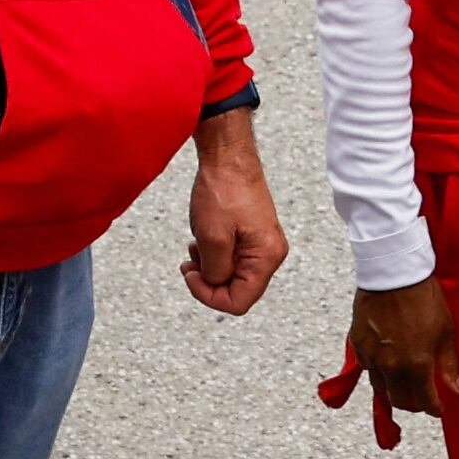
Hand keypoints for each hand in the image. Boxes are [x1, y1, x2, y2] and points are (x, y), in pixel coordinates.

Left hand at [183, 111, 285, 314]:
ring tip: (194, 247)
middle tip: (189, 264)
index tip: (191, 277)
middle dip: (209, 280)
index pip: (240, 301)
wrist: (227, 157)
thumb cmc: (223, 190)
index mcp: (267, 257)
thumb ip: (215, 271)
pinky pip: (231, 257)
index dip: (210, 296)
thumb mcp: (212, 238)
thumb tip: (216, 284)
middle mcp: (270, 253)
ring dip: (209, 267)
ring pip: (232, 274)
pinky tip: (201, 239)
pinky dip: (213, 254)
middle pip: (237, 289)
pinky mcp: (251, 233)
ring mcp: (261, 243)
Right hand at [346, 274, 458, 415]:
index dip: (434, 409)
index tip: (439, 408)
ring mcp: (372, 356)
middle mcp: (391, 366)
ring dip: (393, 389)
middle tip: (421, 398)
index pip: (425, 401)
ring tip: (403, 382)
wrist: (394, 272)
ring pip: (380, 387)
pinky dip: (377, 371)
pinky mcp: (358, 343)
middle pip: (399, 400)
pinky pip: (367, 368)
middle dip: (413, 404)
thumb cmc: (424, 299)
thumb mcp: (445, 331)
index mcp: (416, 365)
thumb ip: (449, 364)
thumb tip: (458, 389)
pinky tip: (386, 363)